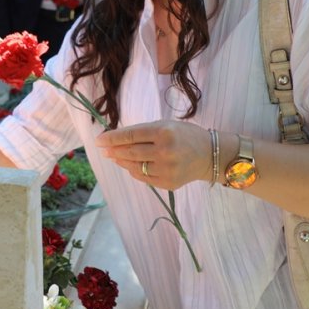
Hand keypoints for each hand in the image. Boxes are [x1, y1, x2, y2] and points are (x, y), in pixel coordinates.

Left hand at [95, 119, 212, 190]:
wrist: (209, 155)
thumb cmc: (184, 136)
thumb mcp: (165, 125)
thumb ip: (142, 131)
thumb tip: (115, 139)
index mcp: (164, 133)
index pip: (131, 135)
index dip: (112, 138)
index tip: (98, 140)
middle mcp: (165, 152)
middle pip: (130, 153)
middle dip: (113, 151)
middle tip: (103, 149)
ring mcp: (167, 170)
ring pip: (135, 167)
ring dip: (121, 161)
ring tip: (114, 156)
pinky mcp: (168, 183)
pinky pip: (144, 178)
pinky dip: (134, 171)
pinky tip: (130, 165)